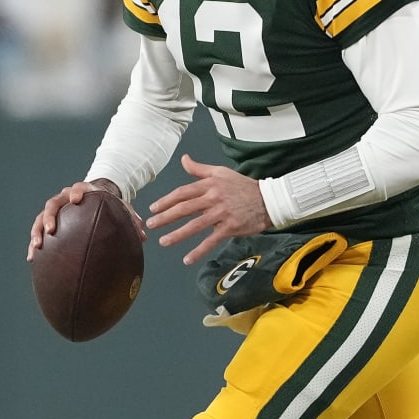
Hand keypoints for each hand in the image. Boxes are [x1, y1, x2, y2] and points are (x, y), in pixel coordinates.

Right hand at [27, 178, 143, 260]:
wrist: (93, 197)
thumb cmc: (108, 204)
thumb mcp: (120, 209)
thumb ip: (130, 220)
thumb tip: (144, 237)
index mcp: (83, 191)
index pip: (77, 188)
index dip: (75, 192)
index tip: (75, 200)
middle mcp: (64, 198)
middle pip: (53, 203)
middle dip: (50, 216)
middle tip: (51, 230)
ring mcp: (55, 210)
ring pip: (41, 218)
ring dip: (37, 232)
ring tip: (36, 247)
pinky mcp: (48, 221)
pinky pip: (38, 231)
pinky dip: (34, 243)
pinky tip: (32, 258)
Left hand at [147, 154, 269, 264]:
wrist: (268, 199)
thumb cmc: (242, 186)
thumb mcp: (221, 172)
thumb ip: (199, 169)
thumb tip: (184, 159)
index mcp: (209, 184)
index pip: (183, 192)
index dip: (166, 201)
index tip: (153, 208)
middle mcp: (213, 198)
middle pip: (185, 208)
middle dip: (165, 217)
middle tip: (151, 225)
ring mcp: (222, 213)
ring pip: (195, 225)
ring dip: (178, 235)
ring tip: (163, 242)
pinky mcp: (230, 227)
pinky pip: (211, 241)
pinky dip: (199, 251)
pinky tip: (187, 259)